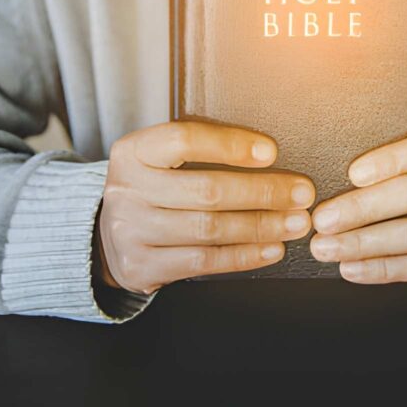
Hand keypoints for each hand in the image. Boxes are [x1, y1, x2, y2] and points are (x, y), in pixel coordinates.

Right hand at [95, 121, 315, 294]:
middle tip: (301, 193)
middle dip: (263, 192)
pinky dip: (244, 255)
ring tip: (295, 222)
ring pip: (209, 229)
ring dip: (261, 226)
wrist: (105, 236)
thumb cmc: (149, 189)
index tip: (271, 151)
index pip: (184, 140)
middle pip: (206, 190)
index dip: (231, 145)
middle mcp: (127, 190)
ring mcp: (132, 232)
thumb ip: (198, 150)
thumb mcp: (157, 159)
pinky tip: (271, 249)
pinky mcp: (142, 267)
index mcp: (133, 152)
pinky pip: (204, 262)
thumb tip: (266, 154)